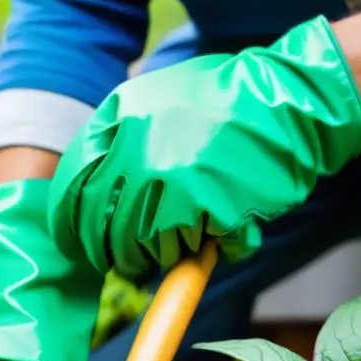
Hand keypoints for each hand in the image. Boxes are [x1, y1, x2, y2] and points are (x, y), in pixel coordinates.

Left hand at [48, 16, 360, 279]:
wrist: (289, 100)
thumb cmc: (222, 105)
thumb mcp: (154, 99)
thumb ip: (115, 140)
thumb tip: (84, 202)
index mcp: (118, 122)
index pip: (71, 193)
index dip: (71, 229)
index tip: (78, 246)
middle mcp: (137, 154)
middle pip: (104, 232)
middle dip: (116, 254)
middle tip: (130, 260)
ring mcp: (172, 184)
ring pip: (145, 250)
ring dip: (163, 253)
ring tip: (192, 228)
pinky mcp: (207, 209)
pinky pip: (189, 253)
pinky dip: (206, 250)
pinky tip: (223, 226)